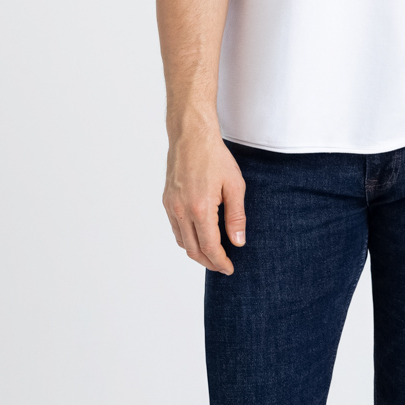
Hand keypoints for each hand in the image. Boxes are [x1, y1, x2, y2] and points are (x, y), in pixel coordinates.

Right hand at [163, 124, 246, 273]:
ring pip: (182, 241)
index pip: (210, 248)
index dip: (220, 262)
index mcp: (200, 209)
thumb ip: (236, 217)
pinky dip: (187, 238)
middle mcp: (182, 211)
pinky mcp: (167, 200)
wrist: (191, 136)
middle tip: (223, 266)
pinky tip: (200, 236)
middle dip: (209, 262)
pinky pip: (176, 228)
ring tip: (213, 254)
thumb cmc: (215, 157)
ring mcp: (171, 206)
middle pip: (194, 250)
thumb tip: (238, 242)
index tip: (229, 268)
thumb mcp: (235, 186)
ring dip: (197, 252)